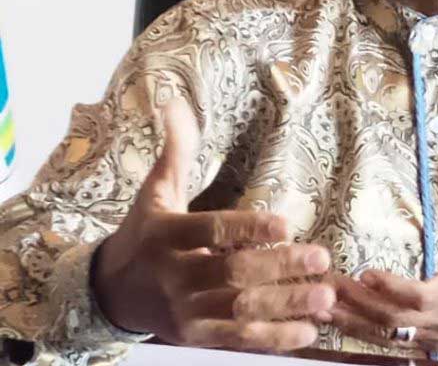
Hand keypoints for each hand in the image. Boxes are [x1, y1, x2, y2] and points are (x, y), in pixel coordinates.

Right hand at [93, 98, 335, 351]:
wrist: (109, 292)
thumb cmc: (143, 232)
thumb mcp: (155, 189)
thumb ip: (175, 149)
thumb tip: (174, 101)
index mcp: (165, 235)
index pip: (210, 230)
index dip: (248, 229)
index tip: (286, 224)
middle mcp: (174, 276)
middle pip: (233, 274)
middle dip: (280, 268)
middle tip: (321, 258)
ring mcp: (184, 312)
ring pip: (240, 310)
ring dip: (285, 305)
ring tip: (325, 295)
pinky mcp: (195, 337)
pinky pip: (237, 339)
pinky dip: (273, 338)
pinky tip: (308, 331)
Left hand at [331, 171, 437, 351]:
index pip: (421, 296)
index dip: (392, 288)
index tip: (365, 272)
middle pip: (396, 321)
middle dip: (359, 306)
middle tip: (327, 287)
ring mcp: (436, 336)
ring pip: (389, 337)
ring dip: (353, 324)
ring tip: (320, 307)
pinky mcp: (430, 344)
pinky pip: (393, 344)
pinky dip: (364, 334)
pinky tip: (340, 323)